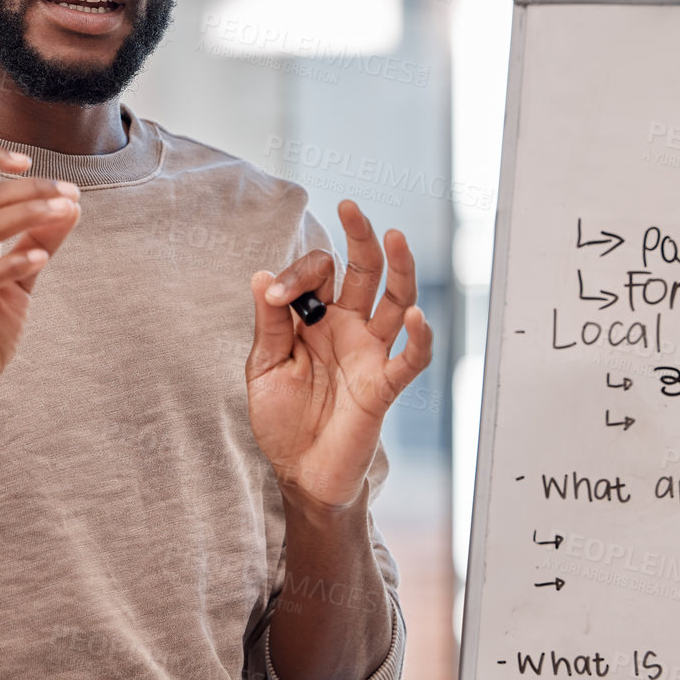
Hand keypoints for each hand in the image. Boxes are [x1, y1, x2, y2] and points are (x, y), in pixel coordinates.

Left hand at [245, 199, 433, 511]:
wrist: (300, 473)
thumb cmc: (282, 420)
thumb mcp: (264, 368)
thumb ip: (269, 324)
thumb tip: (262, 275)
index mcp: (315, 319)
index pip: (318, 275)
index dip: (297, 275)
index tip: (275, 295)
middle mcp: (347, 328)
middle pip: (363, 272)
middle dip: (360, 238)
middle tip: (351, 206)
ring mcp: (370, 354)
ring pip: (395, 301)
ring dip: (399, 269)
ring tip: (395, 236)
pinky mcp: (385, 386)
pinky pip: (410, 359)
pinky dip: (418, 338)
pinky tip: (415, 317)